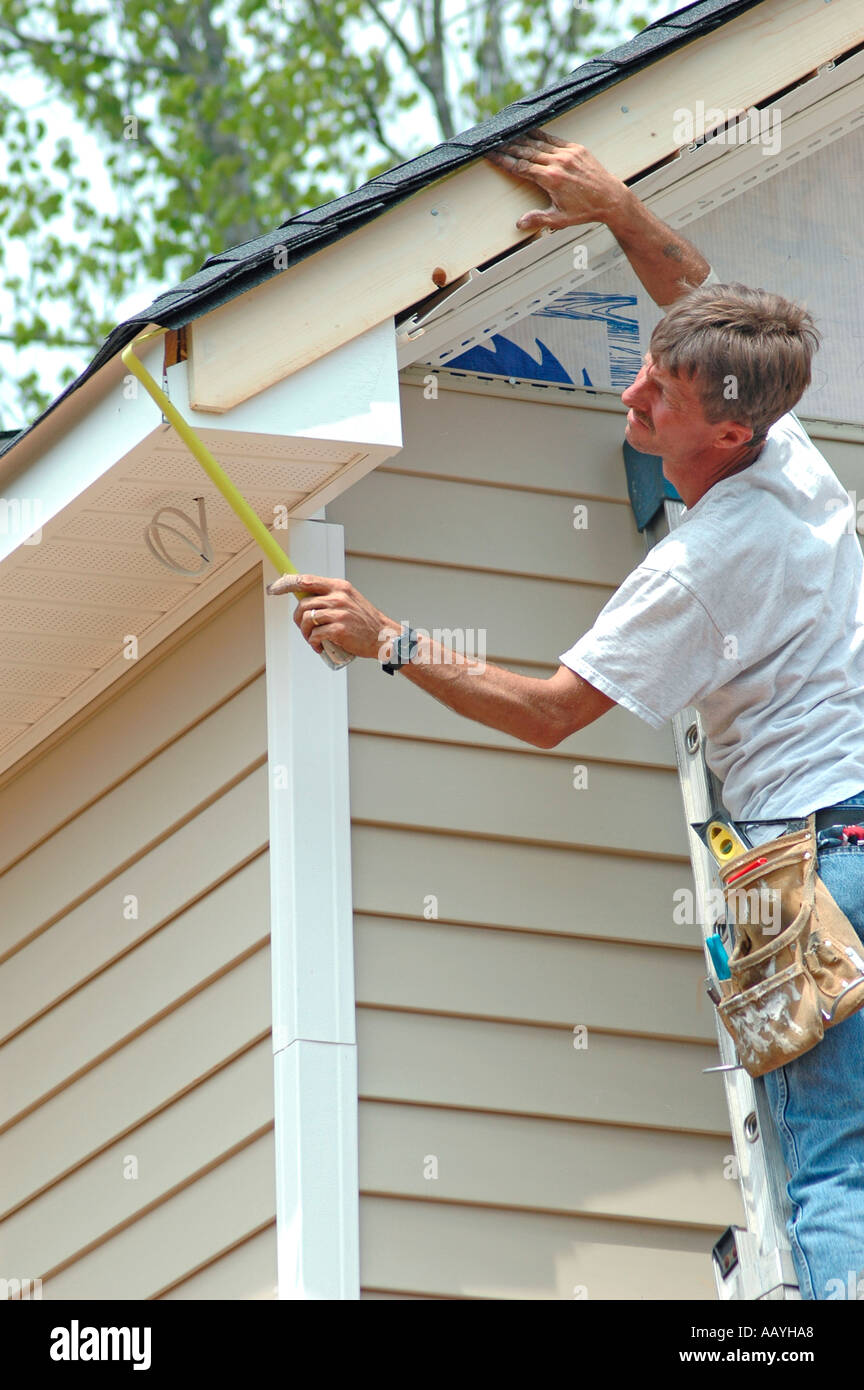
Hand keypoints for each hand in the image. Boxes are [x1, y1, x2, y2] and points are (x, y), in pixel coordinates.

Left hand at [265, 573, 399, 660]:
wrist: (382, 636)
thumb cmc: (363, 620)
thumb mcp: (348, 599)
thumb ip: (329, 595)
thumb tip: (302, 596)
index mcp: (338, 586)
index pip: (306, 580)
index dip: (286, 584)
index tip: (274, 589)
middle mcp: (338, 597)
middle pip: (303, 604)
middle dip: (297, 619)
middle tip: (303, 629)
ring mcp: (339, 613)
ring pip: (306, 619)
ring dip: (304, 633)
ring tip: (312, 639)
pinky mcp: (339, 629)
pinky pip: (315, 635)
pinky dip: (313, 643)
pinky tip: (319, 646)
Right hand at [486, 127, 629, 232]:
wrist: (610, 198)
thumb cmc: (586, 210)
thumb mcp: (560, 219)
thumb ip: (538, 219)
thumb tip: (519, 223)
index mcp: (552, 179)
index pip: (521, 167)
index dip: (504, 160)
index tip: (491, 155)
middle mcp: (559, 162)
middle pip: (526, 151)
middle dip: (507, 147)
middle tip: (493, 143)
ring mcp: (568, 153)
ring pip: (538, 143)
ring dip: (520, 138)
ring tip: (506, 135)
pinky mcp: (576, 148)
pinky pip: (553, 138)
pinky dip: (539, 135)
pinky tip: (529, 131)